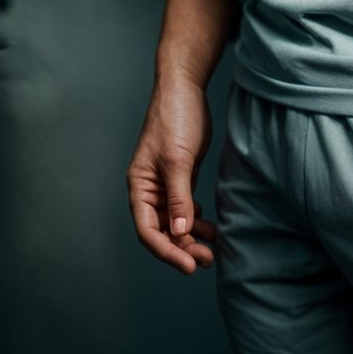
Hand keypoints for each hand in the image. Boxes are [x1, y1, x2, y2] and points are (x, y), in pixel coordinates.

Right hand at [126, 77, 216, 275]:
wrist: (185, 87)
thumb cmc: (175, 118)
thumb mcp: (178, 159)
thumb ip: (179, 196)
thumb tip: (181, 231)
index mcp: (140, 186)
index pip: (147, 230)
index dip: (166, 251)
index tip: (188, 265)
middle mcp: (149, 189)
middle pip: (162, 230)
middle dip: (182, 248)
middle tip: (206, 260)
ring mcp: (165, 184)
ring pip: (175, 222)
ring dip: (191, 238)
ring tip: (212, 250)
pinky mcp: (181, 177)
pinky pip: (186, 208)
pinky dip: (196, 220)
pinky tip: (210, 228)